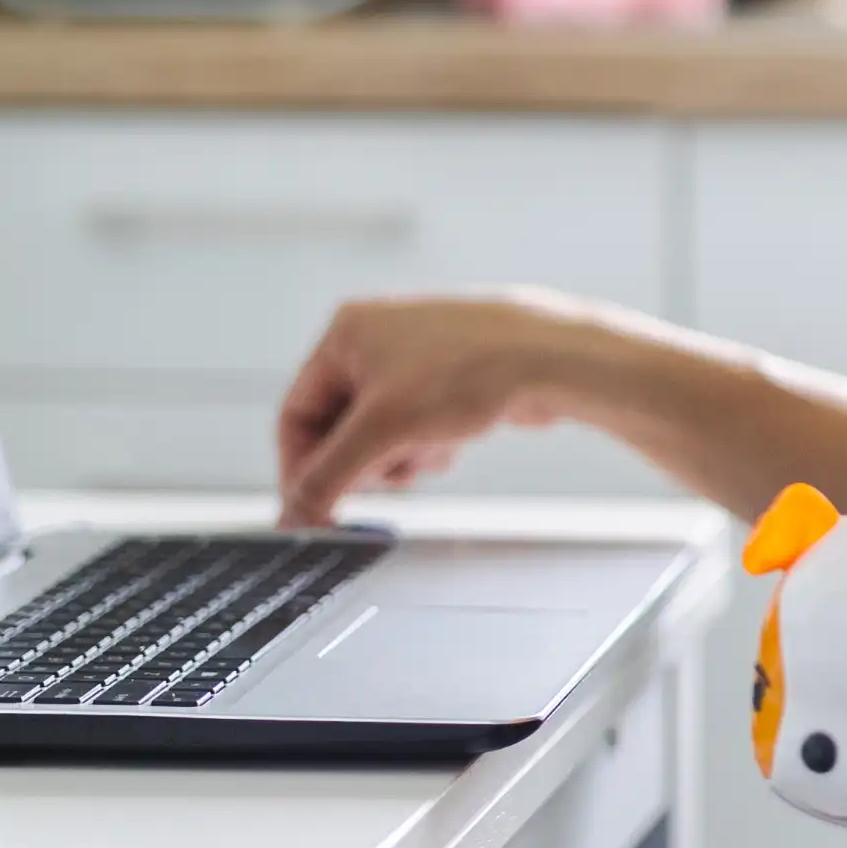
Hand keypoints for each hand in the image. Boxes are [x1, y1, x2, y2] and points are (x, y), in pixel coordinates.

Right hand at [272, 290, 588, 527]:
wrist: (552, 358)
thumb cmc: (472, 369)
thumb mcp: (384, 431)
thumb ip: (329, 477)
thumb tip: (294, 513)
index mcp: (345, 333)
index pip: (295, 412)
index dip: (301, 466)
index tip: (312, 508)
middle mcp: (375, 340)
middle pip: (338, 428)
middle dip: (363, 460)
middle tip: (384, 478)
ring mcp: (413, 359)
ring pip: (378, 435)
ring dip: (398, 457)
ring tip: (428, 451)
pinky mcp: (447, 380)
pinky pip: (414, 430)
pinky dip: (426, 446)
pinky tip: (453, 442)